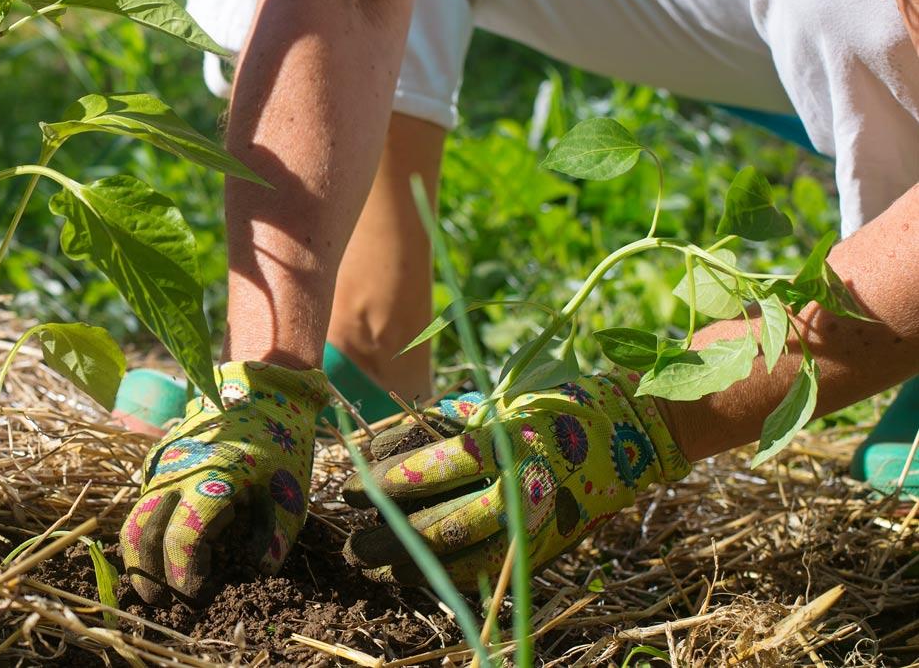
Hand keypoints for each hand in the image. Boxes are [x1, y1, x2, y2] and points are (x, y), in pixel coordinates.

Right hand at [120, 361, 329, 603]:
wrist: (256, 390)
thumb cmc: (278, 443)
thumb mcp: (290, 490)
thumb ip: (276, 534)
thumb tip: (259, 571)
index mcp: (210, 480)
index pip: (181, 539)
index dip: (184, 576)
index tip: (196, 596)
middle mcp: (175, 472)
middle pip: (138, 531)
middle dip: (144, 574)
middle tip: (158, 602)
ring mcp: (160, 464)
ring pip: (135, 517)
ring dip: (145, 554)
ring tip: (164, 579)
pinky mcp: (156, 460)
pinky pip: (144, 501)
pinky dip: (152, 529)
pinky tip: (175, 543)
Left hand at [343, 374, 691, 588]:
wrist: (634, 432)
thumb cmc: (552, 407)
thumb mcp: (494, 404)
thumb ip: (436, 426)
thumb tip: (370, 447)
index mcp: (507, 442)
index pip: (432, 469)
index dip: (384, 481)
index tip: (348, 488)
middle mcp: (521, 488)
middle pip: (440, 524)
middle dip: (387, 536)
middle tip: (350, 542)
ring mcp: (536, 524)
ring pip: (460, 556)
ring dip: (410, 565)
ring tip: (373, 565)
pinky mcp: (546, 546)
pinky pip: (489, 571)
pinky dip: (448, 577)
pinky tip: (417, 577)